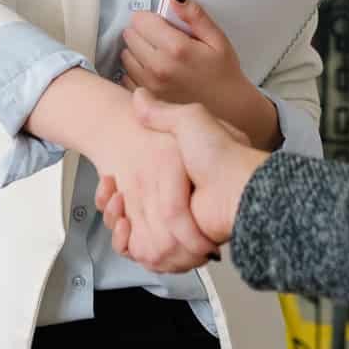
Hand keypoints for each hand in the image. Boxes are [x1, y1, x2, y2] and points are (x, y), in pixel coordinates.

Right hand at [97, 90, 269, 264]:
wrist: (238, 188)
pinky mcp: (173, 246)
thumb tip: (139, 98)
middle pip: (129, 209)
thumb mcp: (190, 121)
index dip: (117, 184)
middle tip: (111, 188)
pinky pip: (139, 251)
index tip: (110, 178)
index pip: (135, 187)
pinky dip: (124, 241)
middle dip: (112, 202)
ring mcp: (174, 227)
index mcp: (174, 179)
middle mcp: (175, 203)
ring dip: (115, 217)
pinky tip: (123, 222)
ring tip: (116, 202)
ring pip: (130, 230)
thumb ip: (162, 113)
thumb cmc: (220, 155)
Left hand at [121, 0, 276, 147]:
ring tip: (157, 55)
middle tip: (160, 39)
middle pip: (130, 35)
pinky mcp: (146, 98)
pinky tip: (153, 71)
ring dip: (136, 51)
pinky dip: (135, 70)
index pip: (140, 20)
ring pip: (125, 55)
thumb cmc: (223, 73)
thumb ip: (194, 15)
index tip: (160, 23)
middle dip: (142, 32)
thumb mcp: (216, 39)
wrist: (229, 109)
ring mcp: (149, 85)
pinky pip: (126, 76)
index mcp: (176, 48)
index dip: (149, 18)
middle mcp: (159, 67)